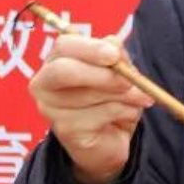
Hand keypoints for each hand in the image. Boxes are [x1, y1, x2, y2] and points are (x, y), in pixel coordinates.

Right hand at [28, 34, 153, 183]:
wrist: (109, 140)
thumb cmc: (110, 99)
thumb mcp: (119, 72)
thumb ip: (116, 56)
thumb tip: (114, 44)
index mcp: (56, 60)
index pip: (64, 46)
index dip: (90, 48)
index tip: (114, 55)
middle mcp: (44, 83)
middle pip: (63, 71)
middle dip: (100, 74)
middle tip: (127, 81)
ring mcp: (51, 109)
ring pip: (88, 95)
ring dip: (123, 96)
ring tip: (138, 98)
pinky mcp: (65, 130)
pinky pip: (100, 115)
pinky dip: (124, 112)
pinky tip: (126, 115)